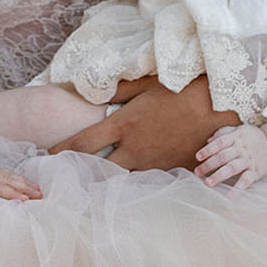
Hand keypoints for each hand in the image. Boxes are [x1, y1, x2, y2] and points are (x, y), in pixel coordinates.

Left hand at [0, 138, 41, 210]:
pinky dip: (15, 178)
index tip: (25, 199)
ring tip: (38, 190)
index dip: (11, 193)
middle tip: (41, 196)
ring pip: (9, 177)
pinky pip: (3, 174)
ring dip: (24, 183)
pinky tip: (21, 181)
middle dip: (25, 189)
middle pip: (9, 181)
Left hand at [49, 74, 240, 171]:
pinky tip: (128, 181)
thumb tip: (91, 92)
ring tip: (89, 183)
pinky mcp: (169, 170)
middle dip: (79, 173)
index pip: (81, 143)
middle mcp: (133, 148)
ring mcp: (151, 163)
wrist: (220, 106)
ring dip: (105, 180)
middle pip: (96, 169)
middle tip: (64, 177)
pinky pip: (145, 180)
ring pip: (119, 178)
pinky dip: (134, 181)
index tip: (46, 158)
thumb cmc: (181, 89)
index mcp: (123, 125)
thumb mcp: (146, 84)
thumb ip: (117, 91)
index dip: (60, 152)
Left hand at [194, 124, 266, 192]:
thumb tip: (208, 141)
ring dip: (219, 176)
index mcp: (236, 137)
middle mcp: (241, 149)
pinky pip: (247, 179)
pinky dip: (239, 188)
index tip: (198, 157)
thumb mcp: (239, 130)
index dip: (208, 149)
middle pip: (223, 156)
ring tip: (208, 183)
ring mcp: (248, 161)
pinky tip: (230, 196)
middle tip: (197, 173)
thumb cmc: (251, 138)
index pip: (220, 142)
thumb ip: (223, 134)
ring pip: (232, 168)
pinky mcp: (255, 171)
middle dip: (209, 165)